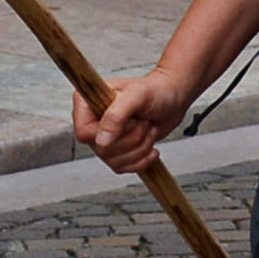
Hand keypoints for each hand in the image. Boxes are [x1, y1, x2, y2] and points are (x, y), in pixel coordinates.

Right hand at [74, 61, 201, 177]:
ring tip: (148, 128)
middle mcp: (93, 122)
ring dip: (140, 147)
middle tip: (144, 121)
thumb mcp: (137, 95)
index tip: (130, 121)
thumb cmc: (156, 90)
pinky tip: (151, 146)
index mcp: (88, 104)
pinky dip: (142, 159)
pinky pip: (123, 167)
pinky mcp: (118, 150)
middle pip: (102, 150)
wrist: (174, 98)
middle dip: (133, 138)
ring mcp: (105, 138)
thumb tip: (101, 141)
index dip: (108, 133)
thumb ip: (116, 115)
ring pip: (114, 161)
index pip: (84, 133)